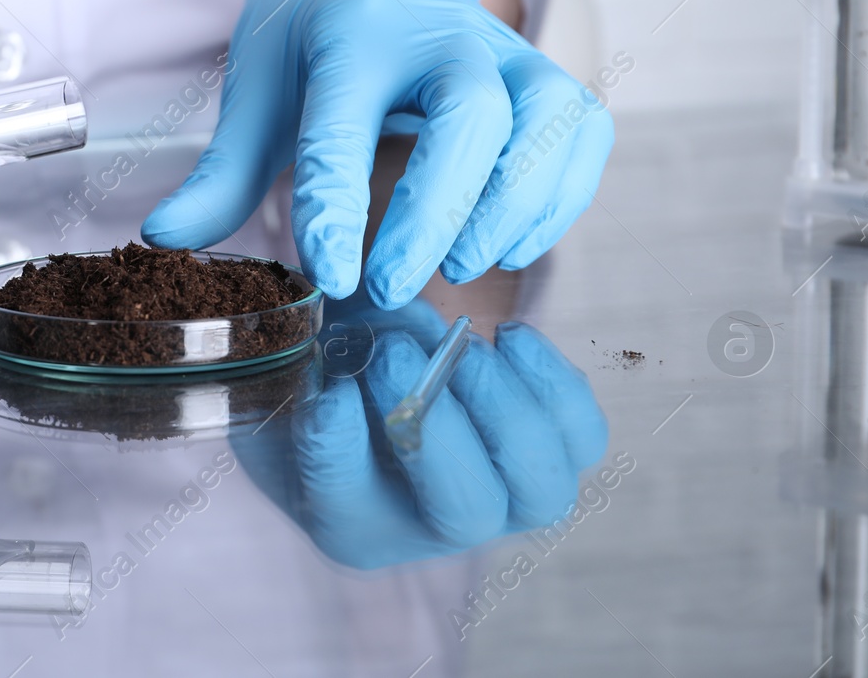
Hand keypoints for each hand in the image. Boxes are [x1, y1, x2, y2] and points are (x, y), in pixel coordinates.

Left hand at [142, 0, 612, 307]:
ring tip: (460, 268)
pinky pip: (581, 132)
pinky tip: (510, 246)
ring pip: (543, 121)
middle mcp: (443, 31)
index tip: (329, 276)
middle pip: (470, 117)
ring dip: (510, 208)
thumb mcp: (258, 93)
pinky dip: (558, 197)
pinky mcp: (550, 76)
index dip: (335, 204)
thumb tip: (167, 238)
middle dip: (435, 210)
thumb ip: (221, 173)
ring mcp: (507, 49)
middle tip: (389, 286)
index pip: (344, 121)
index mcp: (354, 29)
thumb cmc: (313, 42)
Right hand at [232, 298, 607, 567]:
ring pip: (540, 489)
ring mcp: (503, 500)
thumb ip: (313, 366)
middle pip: (466, 512)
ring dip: (503, 406)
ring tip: (459, 344)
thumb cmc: (318, 366)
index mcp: (349, 522)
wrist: (370, 360)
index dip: (340, 448)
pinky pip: (580, 438)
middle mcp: (432, 530)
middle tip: (390, 353)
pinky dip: (553, 384)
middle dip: (437, 428)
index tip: (329, 393)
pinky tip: (506, 337)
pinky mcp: (547, 456)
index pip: (346, 504)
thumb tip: (371, 361)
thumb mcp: (286, 366)